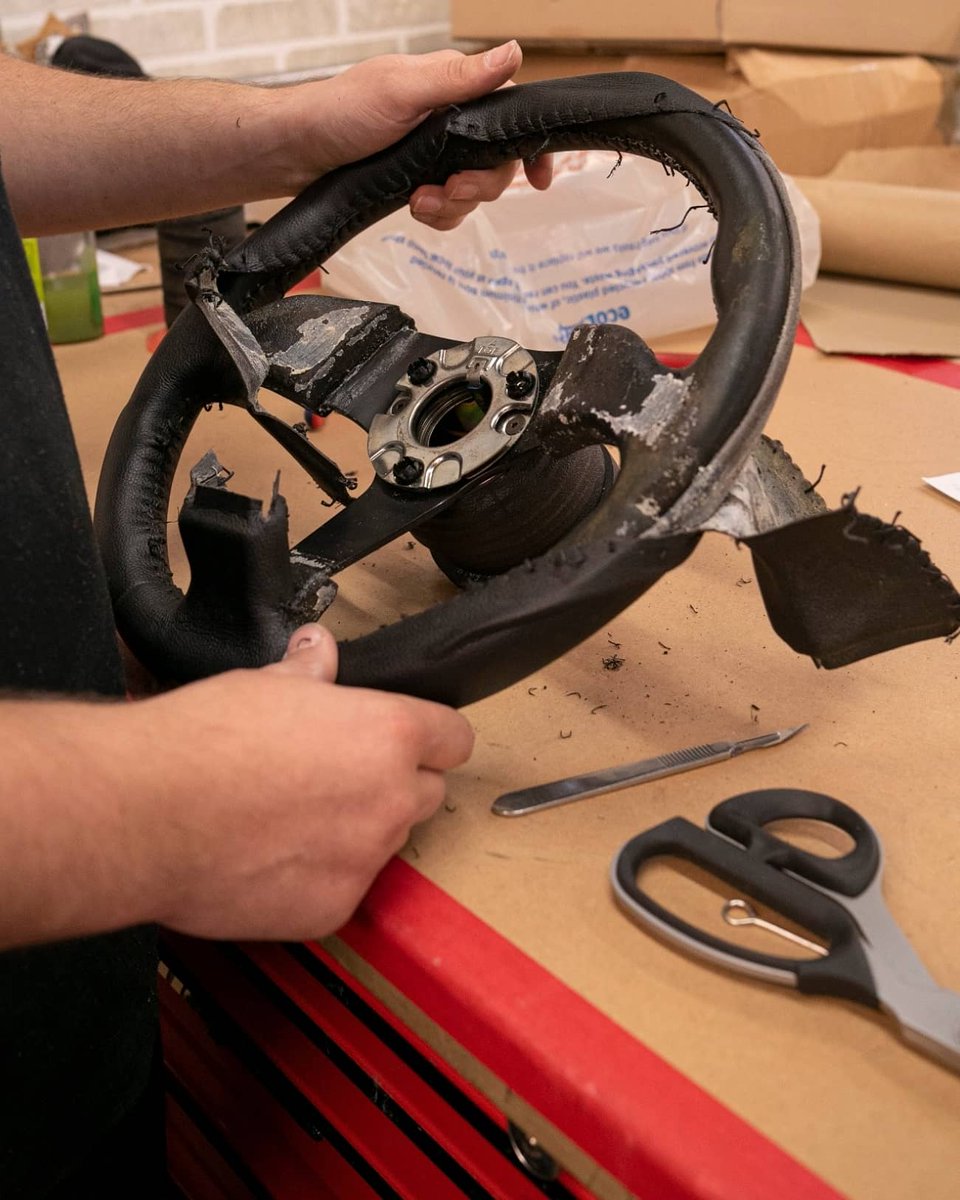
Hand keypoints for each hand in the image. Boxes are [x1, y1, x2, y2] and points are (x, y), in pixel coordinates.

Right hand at [130, 624, 473, 940]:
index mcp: (388, 734)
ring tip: (290, 820)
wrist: (146, 815)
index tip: (417, 742)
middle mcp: (391, 799)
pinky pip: (342, 889)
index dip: (433, 737)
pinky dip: (317, 878)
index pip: (453, 738)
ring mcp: (365, 859)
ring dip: (355, 832)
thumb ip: (309, 674)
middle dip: (394, 786)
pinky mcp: (331, 908)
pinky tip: (269, 859)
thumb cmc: (201, 744)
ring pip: (383, 843)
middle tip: (338, 780)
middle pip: (426, 793)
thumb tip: (317, 650)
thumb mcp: (263, 685)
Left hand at [298, 41, 552, 230]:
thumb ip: (460, 79)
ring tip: (420, 202)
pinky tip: (415, 210)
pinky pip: (447, 208)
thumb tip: (513, 52)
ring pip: (472, 190)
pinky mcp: (417, 181)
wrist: (297, 153)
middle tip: (451, 189)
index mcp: (451, 87)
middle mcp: (447, 120)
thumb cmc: (341, 113)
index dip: (526, 148)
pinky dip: (437, 215)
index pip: (507, 112)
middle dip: (478, 185)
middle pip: (494, 162)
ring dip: (453, 204)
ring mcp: (432, 154)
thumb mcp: (403, 92)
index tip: (537, 179)